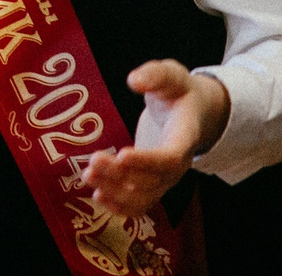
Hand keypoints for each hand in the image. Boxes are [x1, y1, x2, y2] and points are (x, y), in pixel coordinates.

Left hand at [84, 60, 228, 218]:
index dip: (147, 161)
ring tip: (88, 175)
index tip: (122, 154)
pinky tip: (98, 196)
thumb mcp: (171, 74)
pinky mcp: (153, 184)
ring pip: (144, 197)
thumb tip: (134, 81)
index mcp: (185, 137)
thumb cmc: (179, 91)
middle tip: (94, 160)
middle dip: (121, 175)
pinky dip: (120, 206)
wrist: (193, 111)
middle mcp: (178, 165)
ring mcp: (166, 178)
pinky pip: (140, 204)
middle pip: (152, 181)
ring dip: (115, 192)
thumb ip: (155, 75)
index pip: (170, 158)